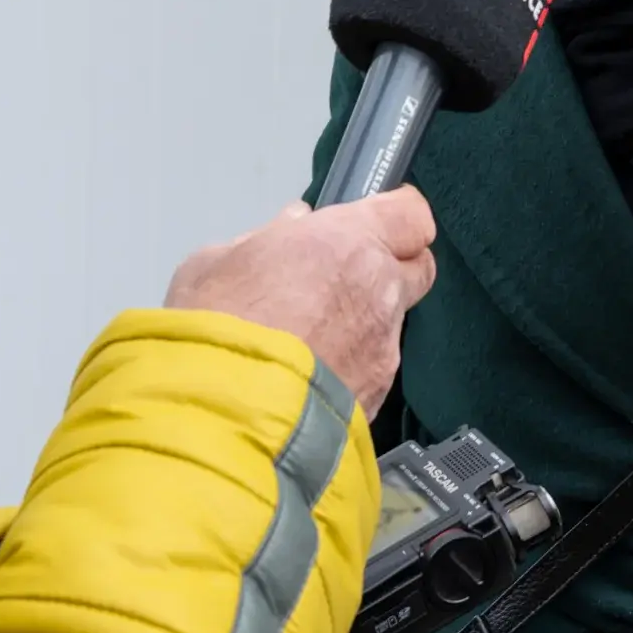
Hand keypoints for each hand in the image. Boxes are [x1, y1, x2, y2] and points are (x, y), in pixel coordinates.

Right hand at [166, 190, 436, 416]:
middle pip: (416, 266)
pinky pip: (374, 369)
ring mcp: (382, 348)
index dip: (395, 213)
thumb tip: (287, 230)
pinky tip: (308, 372)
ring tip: (309, 336)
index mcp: (349, 242)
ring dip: (362, 321)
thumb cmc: (218, 334)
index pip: (411, 213)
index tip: (373, 216)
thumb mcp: (216, 261)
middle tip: (342, 272)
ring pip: (390, 322)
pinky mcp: (376, 396)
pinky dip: (350, 366)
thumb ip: (264, 239)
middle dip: (387, 266)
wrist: (223, 418)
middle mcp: (379, 292)